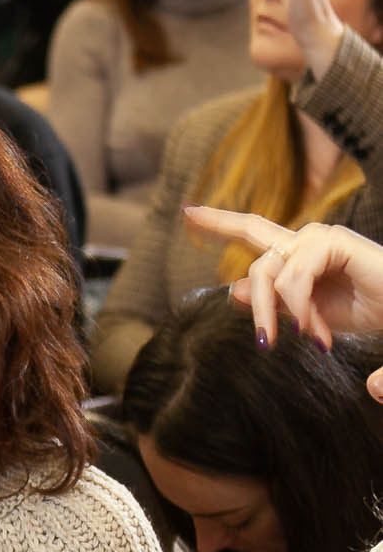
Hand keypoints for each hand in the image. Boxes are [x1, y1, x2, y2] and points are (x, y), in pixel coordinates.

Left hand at [184, 211, 382, 395]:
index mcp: (300, 254)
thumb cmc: (370, 311)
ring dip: (279, 314)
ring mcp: (321, 237)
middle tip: (191, 222)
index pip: (253, 230)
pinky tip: (318, 334)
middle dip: (222, 232)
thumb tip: (236, 289)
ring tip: (309, 340)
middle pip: (251, 235)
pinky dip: (300, 310)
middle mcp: (307, 239)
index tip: (187, 212)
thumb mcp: (312, 316)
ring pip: (267, 273)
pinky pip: (293, 279)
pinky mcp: (335, 241)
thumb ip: (275, 303)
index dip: (220, 221)